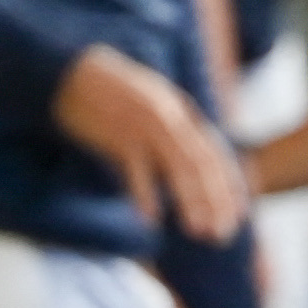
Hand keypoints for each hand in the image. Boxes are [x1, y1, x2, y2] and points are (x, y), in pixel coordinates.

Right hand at [53, 46, 249, 243]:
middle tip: (222, 234)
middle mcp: (169, 117)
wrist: (70, 72)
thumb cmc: (110, 91)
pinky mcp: (118, 135)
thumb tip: (189, 155)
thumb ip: (172, 124)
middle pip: (201, 163)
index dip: (229, 183)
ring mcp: (144, 126)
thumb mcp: (151, 101)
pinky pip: (136, 169)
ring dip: (191, 201)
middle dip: (215, 200)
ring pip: (178, 166)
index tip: (238, 213)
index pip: (214, 151)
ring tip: (199, 231)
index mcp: (180, 109)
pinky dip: (144, 194)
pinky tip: (150, 219)